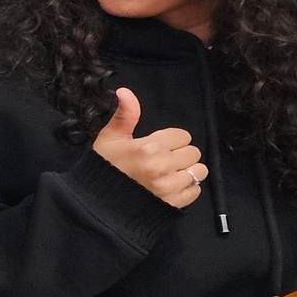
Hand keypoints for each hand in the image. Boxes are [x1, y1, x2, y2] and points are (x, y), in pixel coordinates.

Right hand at [92, 88, 207, 208]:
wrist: (98, 202)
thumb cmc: (104, 167)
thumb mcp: (110, 137)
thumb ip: (125, 114)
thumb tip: (125, 91)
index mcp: (148, 147)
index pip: (182, 136)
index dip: (172, 139)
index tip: (160, 145)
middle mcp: (161, 167)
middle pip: (193, 152)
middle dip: (181, 153)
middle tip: (166, 159)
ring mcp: (168, 188)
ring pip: (198, 172)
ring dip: (188, 171)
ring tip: (172, 173)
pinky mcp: (172, 204)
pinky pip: (195, 191)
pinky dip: (188, 188)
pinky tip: (173, 186)